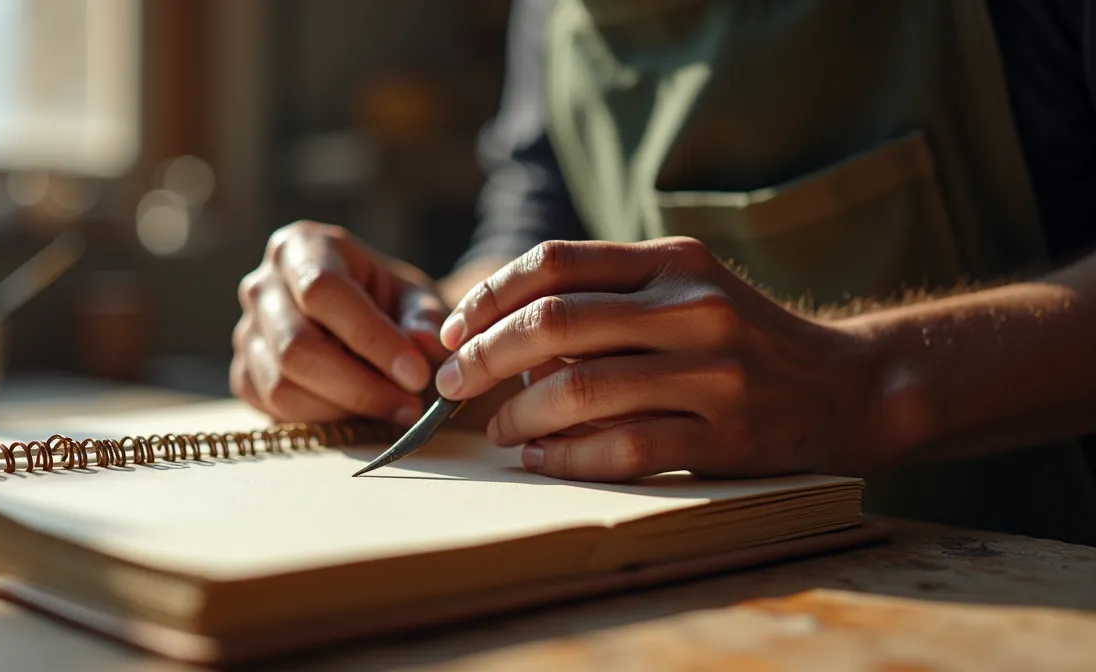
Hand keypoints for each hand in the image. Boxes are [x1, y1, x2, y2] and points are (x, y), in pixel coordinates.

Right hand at [231, 221, 447, 424]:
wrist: (362, 320)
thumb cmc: (388, 301)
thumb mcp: (415, 297)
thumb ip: (425, 319)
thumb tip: (422, 345)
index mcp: (302, 247)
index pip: (324, 290)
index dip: (371, 337)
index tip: (416, 373)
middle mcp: (262, 286)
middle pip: (297, 347)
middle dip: (361, 386)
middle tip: (410, 405)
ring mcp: (246, 333)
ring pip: (283, 386)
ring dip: (345, 409)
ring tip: (394, 411)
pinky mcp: (244, 375)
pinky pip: (276, 410)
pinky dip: (325, 420)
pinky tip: (362, 414)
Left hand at [433, 238, 880, 481]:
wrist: (848, 386)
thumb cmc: (741, 337)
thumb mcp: (685, 289)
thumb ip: (607, 296)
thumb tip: (498, 332)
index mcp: (672, 260)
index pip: (555, 264)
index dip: (489, 298)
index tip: (452, 331)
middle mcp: (692, 306)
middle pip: (555, 324)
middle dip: (482, 357)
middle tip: (450, 383)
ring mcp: (713, 371)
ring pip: (580, 390)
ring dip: (519, 415)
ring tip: (498, 429)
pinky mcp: (725, 435)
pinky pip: (623, 448)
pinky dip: (568, 457)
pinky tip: (541, 457)